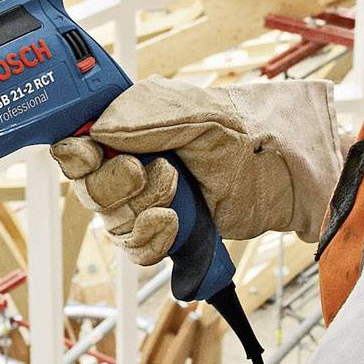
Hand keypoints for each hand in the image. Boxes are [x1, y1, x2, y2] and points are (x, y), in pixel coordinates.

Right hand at [50, 78, 343, 264]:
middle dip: (117, 186)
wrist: (287, 173)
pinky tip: (174, 225)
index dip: (76, 156)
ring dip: (141, 212)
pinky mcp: (168, 234)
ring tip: (176, 195)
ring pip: (113, 223)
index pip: (76, 146)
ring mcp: (149, 202)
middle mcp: (132, 166)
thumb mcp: (193, 112)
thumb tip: (94, 131)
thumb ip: (141, 117)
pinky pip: (137, 251)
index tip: (91, 155)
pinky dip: (151, 241)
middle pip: (90, 191)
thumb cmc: (246, 132)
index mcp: (129, 128)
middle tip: (154, 171)